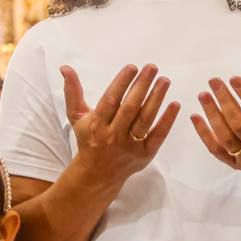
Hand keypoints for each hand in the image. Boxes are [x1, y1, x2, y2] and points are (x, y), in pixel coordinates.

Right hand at [62, 63, 179, 186]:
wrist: (98, 173)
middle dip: (142, 86)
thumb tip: (65, 68)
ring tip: (164, 80)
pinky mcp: (145, 155)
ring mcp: (130, 146)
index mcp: (96, 124)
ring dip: (157, 98)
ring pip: (145, 119)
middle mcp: (112, 136)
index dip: (122, 82)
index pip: (111, 100)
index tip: (132, 67)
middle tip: (152, 68)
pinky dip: (167, 120)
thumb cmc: (88, 138)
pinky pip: (158, 135)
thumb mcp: (76, 116)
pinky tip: (174, 104)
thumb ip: (73, 91)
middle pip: (130, 107)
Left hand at [191, 74, 240, 180]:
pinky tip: (195, 116)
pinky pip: (216, 150)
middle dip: (225, 102)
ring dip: (212, 115)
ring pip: (226, 138)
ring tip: (203, 95)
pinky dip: (204, 134)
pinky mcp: (236, 164)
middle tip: (214, 81)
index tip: (234, 79)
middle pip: (240, 126)